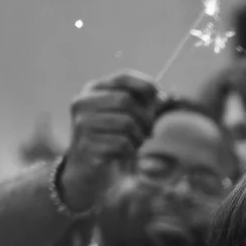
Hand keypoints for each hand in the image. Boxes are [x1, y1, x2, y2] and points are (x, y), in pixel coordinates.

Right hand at [60, 71, 162, 211]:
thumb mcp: (125, 114)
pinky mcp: (86, 146)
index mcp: (93, 90)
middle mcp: (82, 103)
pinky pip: (122, 144)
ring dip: (139, 136)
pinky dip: (130, 150)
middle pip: (125, 100)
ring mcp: (82, 125)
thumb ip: (144, 103)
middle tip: (149, 130)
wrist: (87, 168)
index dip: (146, 85)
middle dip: (145, 116)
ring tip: (136, 142)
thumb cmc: (112, 136)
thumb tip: (164, 98)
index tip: (161, 97)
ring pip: (126, 123)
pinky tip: (124, 153)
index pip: (122, 77)